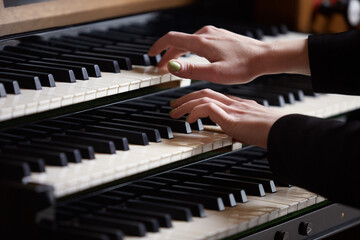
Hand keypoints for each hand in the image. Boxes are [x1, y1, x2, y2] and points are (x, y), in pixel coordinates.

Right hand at [148, 25, 309, 83]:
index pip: (171, 39)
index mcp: (202, 42)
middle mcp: (206, 34)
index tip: (150, 55)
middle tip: (161, 68)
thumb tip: (171, 66)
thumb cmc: (243, 66)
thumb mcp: (215, 73)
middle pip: (179, 41)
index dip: (158, 47)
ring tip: (176, 65)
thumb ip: (192, 70)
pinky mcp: (220, 37)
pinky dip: (191, 50)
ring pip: (189, 41)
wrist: (263, 57)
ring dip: (179, 53)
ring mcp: (214, 34)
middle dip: (168, 54)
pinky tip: (195, 59)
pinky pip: (199, 41)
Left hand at [169, 88, 285, 147]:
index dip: (198, 99)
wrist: (283, 131)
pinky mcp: (231, 117)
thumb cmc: (273, 131)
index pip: (214, 97)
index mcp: (239, 105)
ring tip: (175, 113)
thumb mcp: (253, 127)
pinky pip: (208, 108)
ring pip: (203, 98)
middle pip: (205, 93)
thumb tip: (236, 133)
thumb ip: (242, 128)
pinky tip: (189, 120)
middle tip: (174, 105)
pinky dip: (196, 112)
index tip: (189, 105)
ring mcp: (232, 108)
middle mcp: (234, 103)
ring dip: (186, 105)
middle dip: (187, 98)